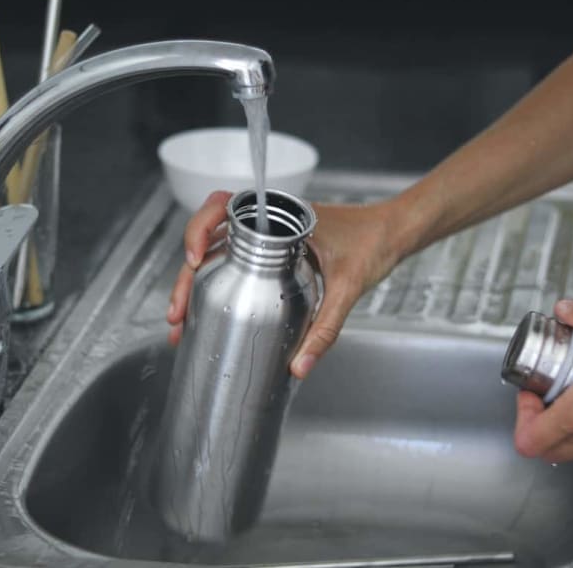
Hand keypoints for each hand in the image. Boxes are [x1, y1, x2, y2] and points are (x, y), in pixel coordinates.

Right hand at [166, 191, 403, 378]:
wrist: (394, 233)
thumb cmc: (374, 242)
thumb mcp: (348, 287)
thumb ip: (325, 328)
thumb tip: (301, 366)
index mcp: (281, 214)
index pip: (222, 206)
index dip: (198, 229)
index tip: (194, 260)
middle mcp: (269, 221)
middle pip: (210, 239)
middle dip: (186, 275)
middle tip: (177, 312)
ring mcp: (270, 238)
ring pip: (219, 255)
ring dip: (197, 283)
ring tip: (183, 320)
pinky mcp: (276, 254)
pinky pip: (238, 263)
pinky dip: (220, 284)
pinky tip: (210, 313)